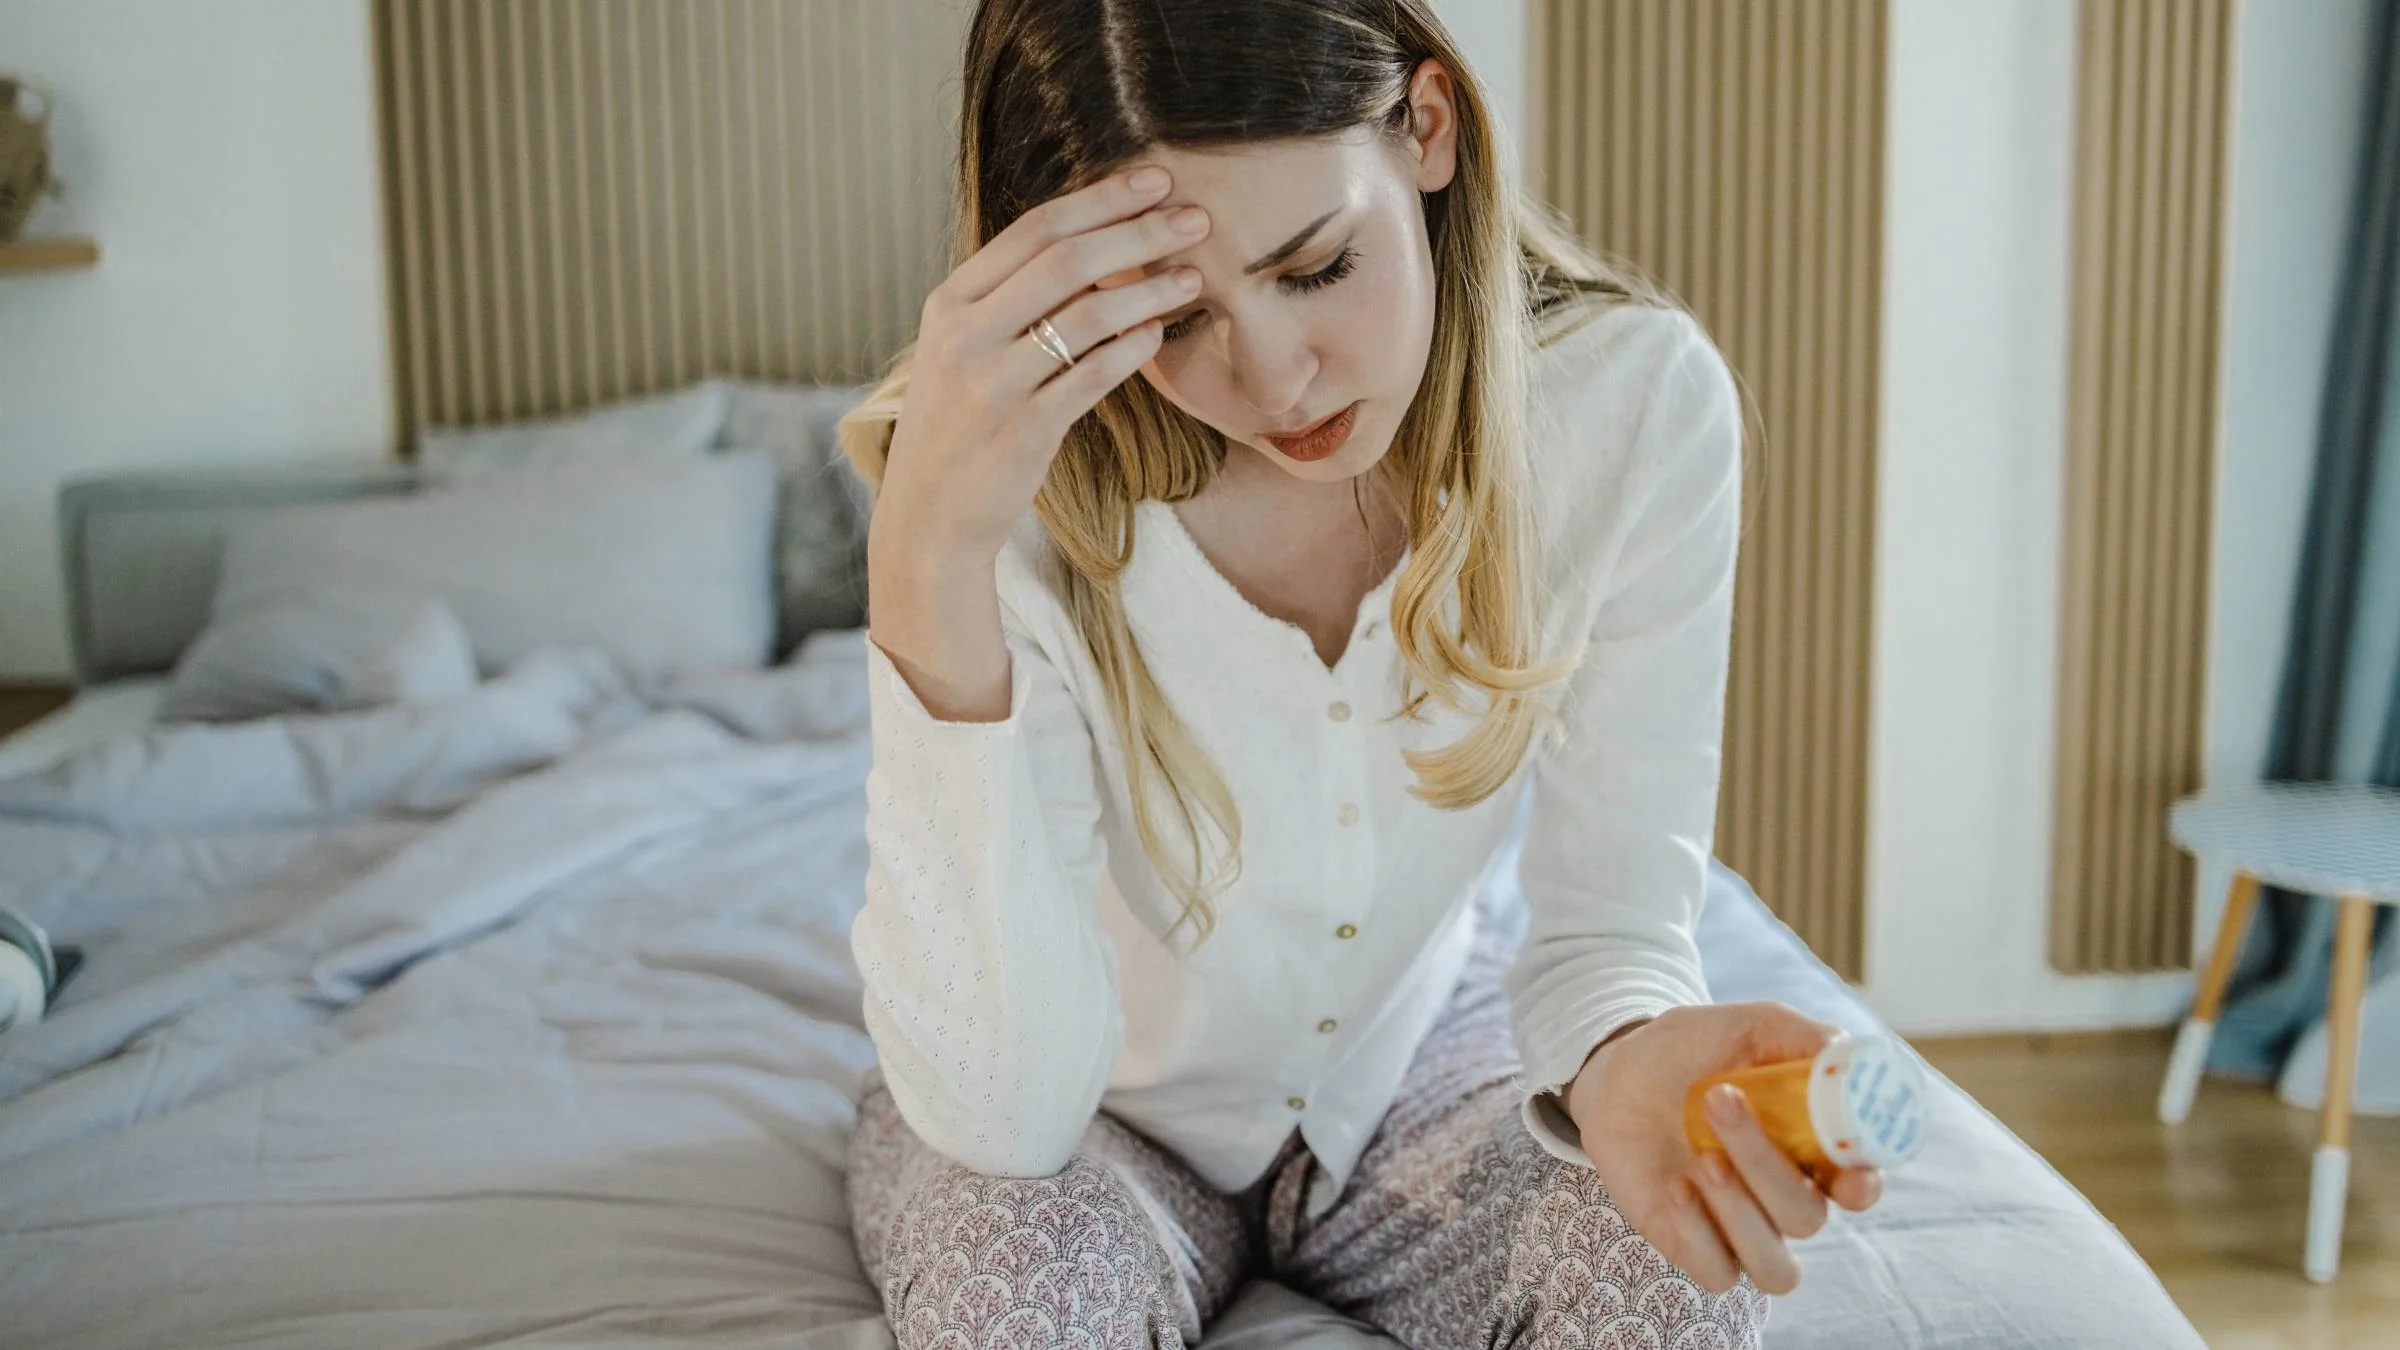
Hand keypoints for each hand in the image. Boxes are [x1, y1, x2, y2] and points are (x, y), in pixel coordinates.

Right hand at [873, 164, 1210, 566]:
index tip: (1155, 182)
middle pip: (1066, 261)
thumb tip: (1096, 247)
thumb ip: (1011, 300)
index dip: (1101, 200)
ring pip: (1086, 316)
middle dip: (1139, 233)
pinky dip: (1131, 349)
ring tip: (1193, 278)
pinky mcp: (1023, 431)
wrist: (928, 514)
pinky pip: (1092, 376)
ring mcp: (991, 384)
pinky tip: (1159, 334)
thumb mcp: (963, 349)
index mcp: (949, 301)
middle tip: (1195, 219)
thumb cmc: (959, 424)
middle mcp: (964, 335)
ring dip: (1149, 291)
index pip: (1034, 229)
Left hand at [1565, 1002, 1884, 1294]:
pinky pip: (1719, 1274)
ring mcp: (1738, 1227)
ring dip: (1745, 1214)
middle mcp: (1782, 1197)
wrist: (1617, 1070)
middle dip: (1768, 1164)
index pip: (1859, 1187)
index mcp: (1810, 1150)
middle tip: (1721, 1099)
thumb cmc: (1692, 1050)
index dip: (1862, 1187)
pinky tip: (1678, 1187)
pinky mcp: (1691, 1246)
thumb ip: (1801, 1037)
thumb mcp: (1746, 1026)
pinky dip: (1703, 1237)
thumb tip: (1844, 1053)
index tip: (1848, 1173)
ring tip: (1706, 1157)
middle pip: (1807, 1216)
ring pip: (1776, 1267)